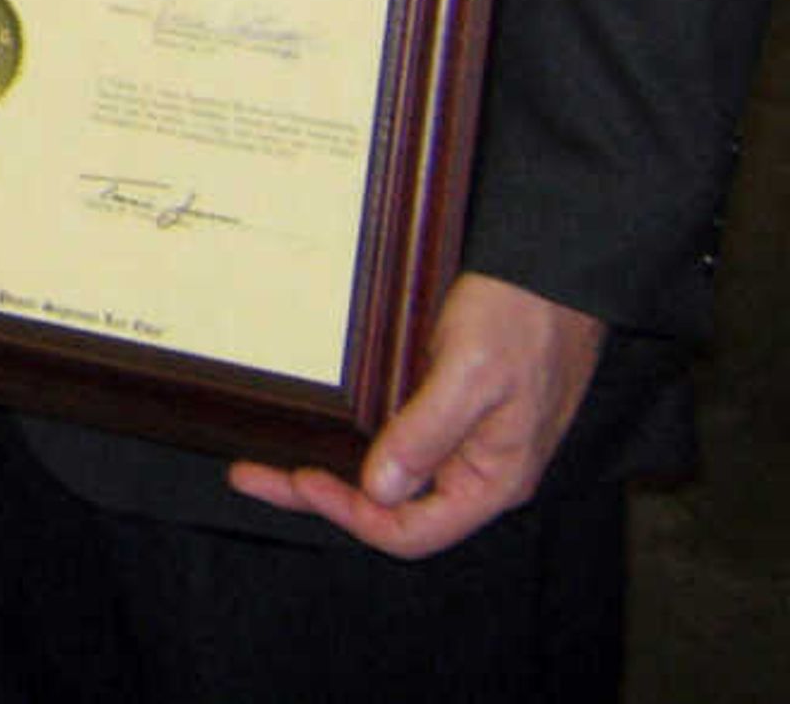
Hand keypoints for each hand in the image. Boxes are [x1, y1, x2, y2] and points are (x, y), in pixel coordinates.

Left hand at [228, 273, 604, 556]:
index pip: (413, 532)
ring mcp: (463, 444)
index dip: (352, 515)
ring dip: (331, 473)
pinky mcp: (448, 413)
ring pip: (388, 479)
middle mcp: (477, 472)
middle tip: (250, 475)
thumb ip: (428, 432)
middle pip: (390, 510)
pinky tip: (319, 432)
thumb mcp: (471, 372)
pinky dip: (354, 445)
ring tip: (267, 460)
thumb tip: (380, 488)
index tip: (300, 479)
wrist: (552, 269)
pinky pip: (396, 446)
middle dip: (319, 497)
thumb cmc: (523, 317)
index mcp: (493, 480)